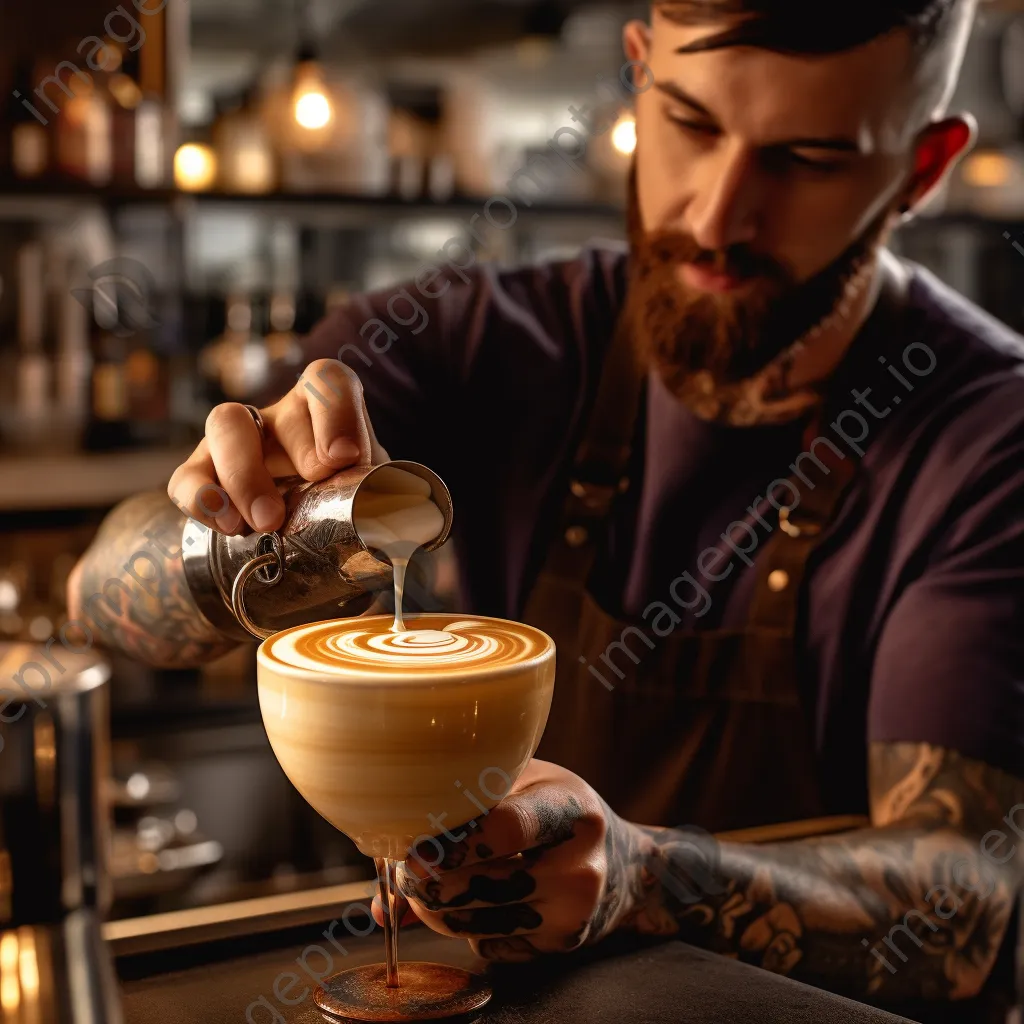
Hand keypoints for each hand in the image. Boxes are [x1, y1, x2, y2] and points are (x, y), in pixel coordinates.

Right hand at [168, 360, 388, 534]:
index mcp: (327, 412)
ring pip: (226, 425)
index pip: (329, 381)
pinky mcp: (202, 474)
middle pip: (279, 409)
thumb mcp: (377, 496)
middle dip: (297, 449)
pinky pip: (187, 476)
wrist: (313, 532)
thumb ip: (390, 502)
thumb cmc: (349, 504)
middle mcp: (281, 418)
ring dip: (244, 474)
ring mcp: (237, 442)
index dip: (337, 412)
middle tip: (314, 486)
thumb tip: (405, 530)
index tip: (346, 458)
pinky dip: (201, 499)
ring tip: (265, 521)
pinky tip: (227, 527)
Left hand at [372, 760, 645, 962]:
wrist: (620, 861)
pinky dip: (469, 928)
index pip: (506, 829)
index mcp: (571, 809)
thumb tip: (386, 873)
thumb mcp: (521, 784)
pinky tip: (481, 901)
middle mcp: (580, 864)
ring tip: (434, 885)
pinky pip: (489, 946)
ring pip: (475, 923)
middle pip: (481, 885)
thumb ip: (461, 812)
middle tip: (409, 869)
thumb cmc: (552, 810)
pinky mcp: (562, 945)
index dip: (453, 843)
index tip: (414, 849)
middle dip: (429, 882)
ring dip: (438, 909)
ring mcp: (574, 912)